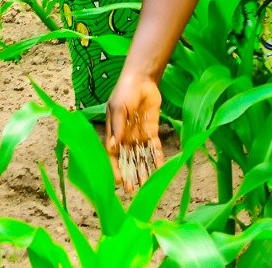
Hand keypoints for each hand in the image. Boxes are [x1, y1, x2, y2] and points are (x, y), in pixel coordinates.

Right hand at [105, 73, 164, 194]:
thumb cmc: (124, 92)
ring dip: (143, 170)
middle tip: (132, 190)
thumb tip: (112, 146)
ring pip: (141, 157)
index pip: (113, 154)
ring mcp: (139, 135)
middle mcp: (125, 137)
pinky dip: (157, 158)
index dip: (115, 167)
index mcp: (114, 132)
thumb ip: (117, 127)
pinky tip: (160, 169)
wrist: (141, 80)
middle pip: (128, 159)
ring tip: (146, 185)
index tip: (118, 181)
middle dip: (129, 174)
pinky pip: (155, 148)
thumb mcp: (118, 108)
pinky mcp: (152, 131)